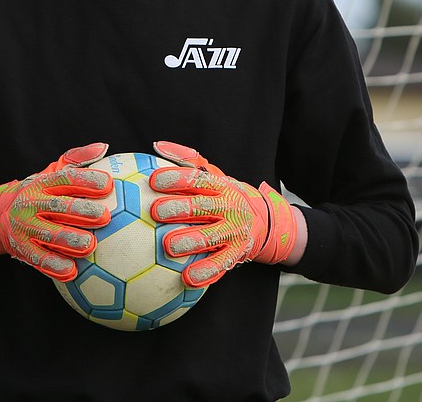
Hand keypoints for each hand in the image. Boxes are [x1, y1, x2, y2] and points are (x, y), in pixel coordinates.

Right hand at [0, 142, 112, 281]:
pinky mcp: (22, 249)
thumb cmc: (40, 194)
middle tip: (104, 217)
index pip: (66, 179)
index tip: (108, 185)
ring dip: (70, 240)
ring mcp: (25, 227)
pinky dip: (55, 266)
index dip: (86, 181)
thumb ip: (77, 159)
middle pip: (58, 206)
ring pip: (49, 234)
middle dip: (82, 211)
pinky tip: (72, 271)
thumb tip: (103, 147)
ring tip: (90, 244)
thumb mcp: (53, 172)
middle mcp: (32, 204)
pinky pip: (39, 259)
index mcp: (42, 184)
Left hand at [149, 140, 296, 287]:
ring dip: (189, 241)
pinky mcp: (236, 253)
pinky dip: (205, 271)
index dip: (176, 178)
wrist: (267, 222)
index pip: (197, 179)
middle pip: (201, 207)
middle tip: (155, 212)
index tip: (154, 180)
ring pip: (210, 237)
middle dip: (178, 208)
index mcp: (220, 186)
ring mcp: (233, 231)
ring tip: (169, 246)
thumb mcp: (214, 175)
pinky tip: (187, 278)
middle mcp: (227, 207)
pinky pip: (220, 264)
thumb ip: (187, 160)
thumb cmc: (227, 196)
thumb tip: (156, 144)